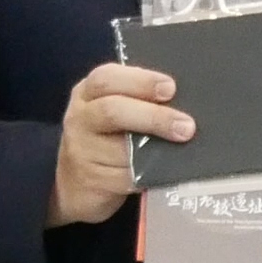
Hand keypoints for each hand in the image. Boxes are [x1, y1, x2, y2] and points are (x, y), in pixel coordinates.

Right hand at [47, 62, 189, 227]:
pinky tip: (168, 168)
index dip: (141, 81)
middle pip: (112, 111)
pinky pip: (127, 176)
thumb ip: (139, 99)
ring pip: (122, 149)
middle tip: (186, 125)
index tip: (170, 88)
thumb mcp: (115, 109)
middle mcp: (81, 118)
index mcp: (88, 92)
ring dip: (156, 149)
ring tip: (183, 146)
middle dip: (153, 116)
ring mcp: (82, 150)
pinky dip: (151, 172)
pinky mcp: (93, 180)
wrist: (75, 183)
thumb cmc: (106, 137)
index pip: (107, 78)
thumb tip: (185, 98)